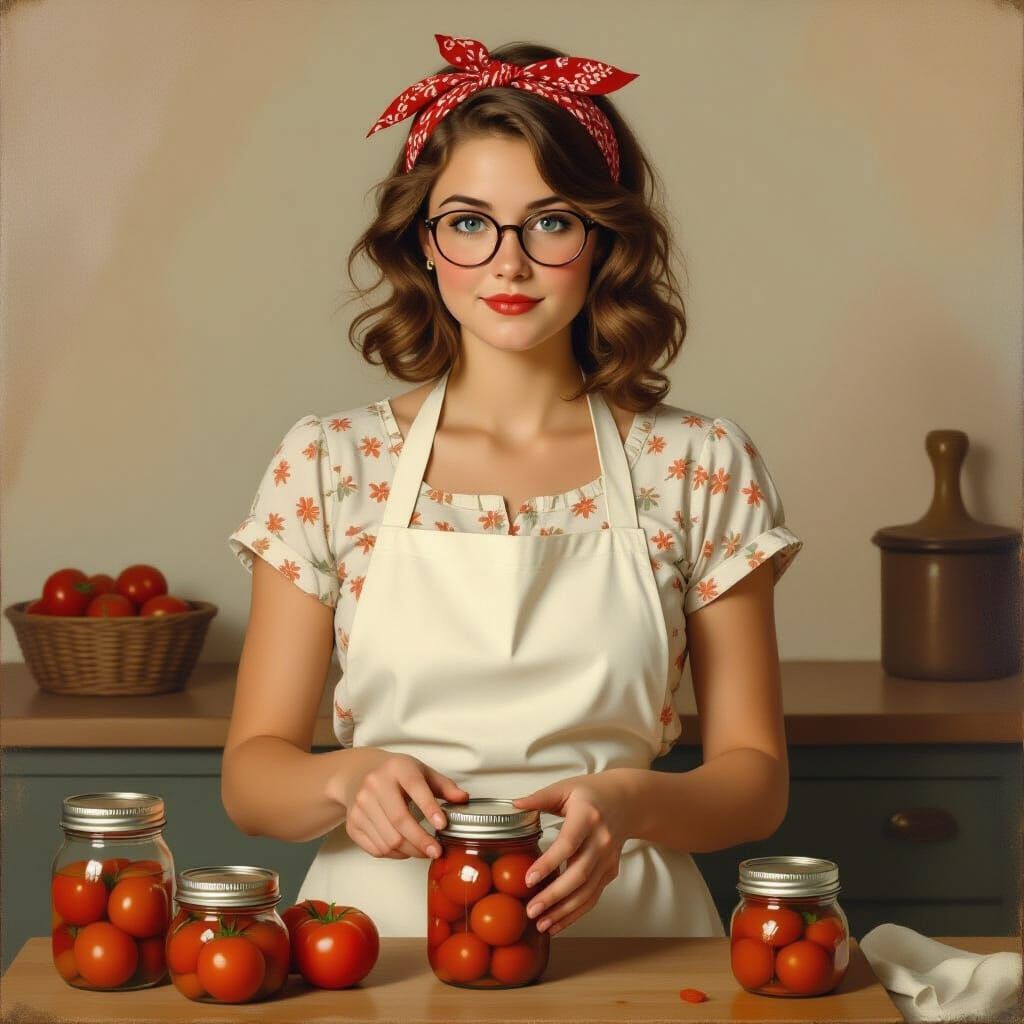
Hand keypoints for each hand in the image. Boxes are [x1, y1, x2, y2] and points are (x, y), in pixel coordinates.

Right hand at [337, 748, 468, 859]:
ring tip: (422, 850)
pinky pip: (376, 849)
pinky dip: (394, 855)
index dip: (430, 808)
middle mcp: (374, 784)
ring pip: (388, 840)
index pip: (415, 788)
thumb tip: (463, 799)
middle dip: (421, 841)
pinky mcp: (352, 823)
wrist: (358, 774)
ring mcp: (360, 805)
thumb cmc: (395, 774)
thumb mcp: (421, 771)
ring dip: (409, 851)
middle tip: (436, 852)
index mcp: (397, 768)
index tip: (443, 825)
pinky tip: (404, 849)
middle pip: (399, 821)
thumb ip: (444, 786)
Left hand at [511, 769, 634, 935]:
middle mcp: (602, 840)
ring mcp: (608, 858)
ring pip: (588, 891)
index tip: (529, 879)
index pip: (568, 844)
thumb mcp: (566, 787)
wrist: (628, 801)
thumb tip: (514, 805)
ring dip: (564, 911)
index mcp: (588, 816)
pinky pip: (593, 896)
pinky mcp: (610, 871)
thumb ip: (539, 797)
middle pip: (579, 874)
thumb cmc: (593, 793)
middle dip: (554, 896)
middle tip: (531, 910)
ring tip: (541, 923)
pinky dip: (576, 913)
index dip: (549, 863)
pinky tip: (558, 922)